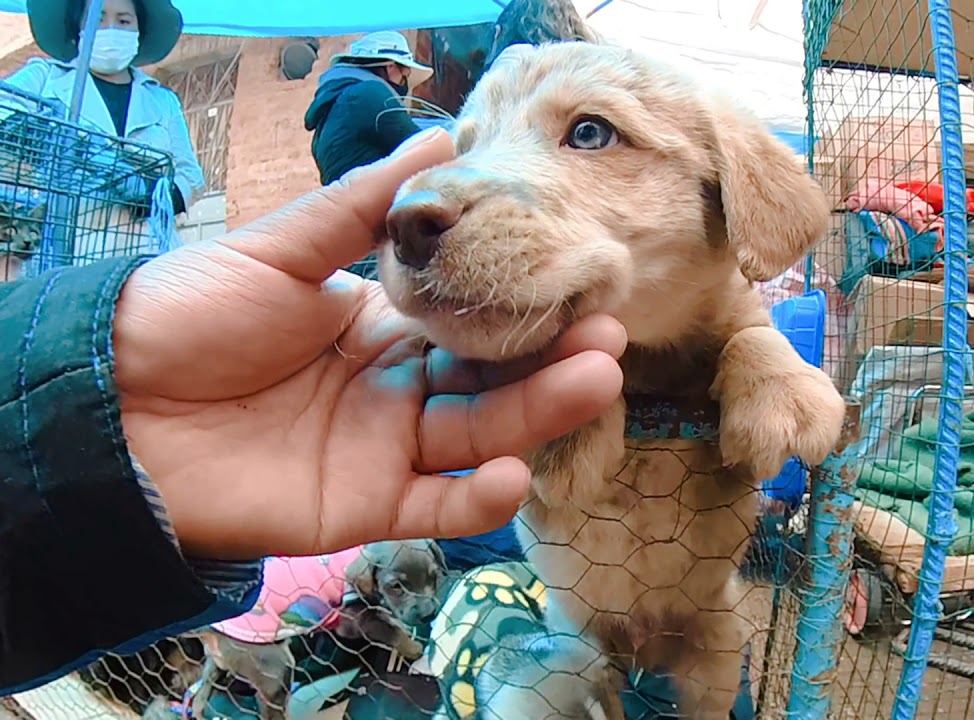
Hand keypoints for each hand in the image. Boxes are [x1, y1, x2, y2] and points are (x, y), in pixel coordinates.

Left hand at [112, 129, 625, 559]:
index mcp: (381, 328)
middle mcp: (396, 391)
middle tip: (608, 334)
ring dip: (537, 417)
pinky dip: (476, 500)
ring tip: (593, 381)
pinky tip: (513, 474)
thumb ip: (361, 206)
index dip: (524, 308)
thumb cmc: (189, 315)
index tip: (580, 281)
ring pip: (478, 439)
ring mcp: (384, 451)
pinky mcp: (363, 508)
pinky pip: (434, 508)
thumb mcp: (280, 248)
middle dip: (551, 361)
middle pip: (491, 382)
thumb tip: (441, 136)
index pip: (472, 321)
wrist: (109, 402)